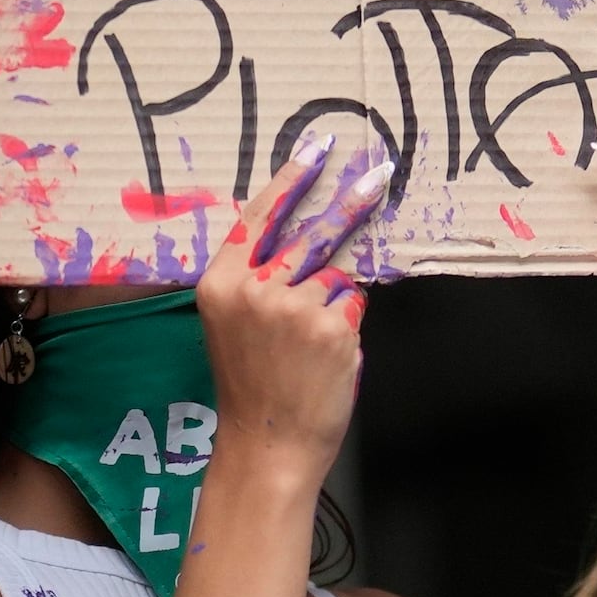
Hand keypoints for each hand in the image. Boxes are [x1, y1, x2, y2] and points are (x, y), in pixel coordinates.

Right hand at [193, 135, 392, 486]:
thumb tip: (308, 244)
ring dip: (335, 302)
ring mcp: (295, 307)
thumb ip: (257, 281)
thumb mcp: (232, 324)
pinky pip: (352, 308)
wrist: (266, 447)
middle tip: (377, 174)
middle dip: (350, 202)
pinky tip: (327, 359)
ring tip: (312, 344)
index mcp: (220, 282)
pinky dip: (347, 326)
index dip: (292, 179)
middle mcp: (255, 289)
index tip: (319, 148)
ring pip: (336, 279)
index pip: (260, 215)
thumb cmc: (251, 387)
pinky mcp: (332, 328)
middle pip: (312, 232)